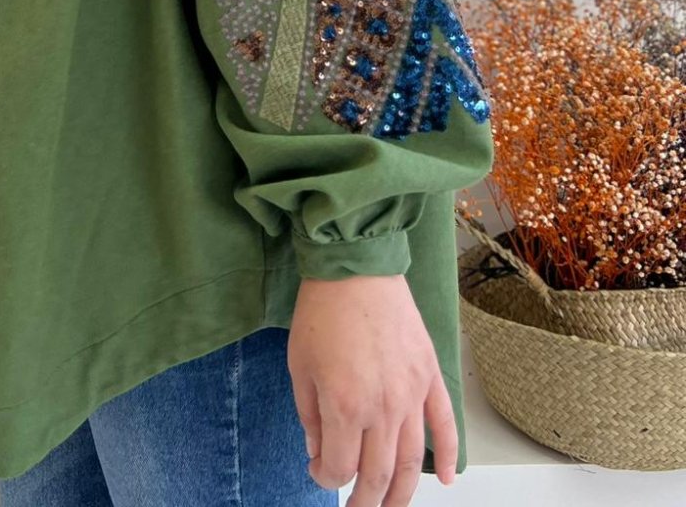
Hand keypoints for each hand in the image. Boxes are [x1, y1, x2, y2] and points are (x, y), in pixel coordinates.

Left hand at [287, 273, 456, 502]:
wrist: (355, 265)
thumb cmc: (323, 310)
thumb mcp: (299, 366)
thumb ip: (310, 418)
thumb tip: (320, 453)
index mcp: (345, 406)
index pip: (340, 468)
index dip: (326, 479)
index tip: (318, 471)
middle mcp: (383, 408)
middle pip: (379, 475)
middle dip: (365, 500)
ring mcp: (411, 394)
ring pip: (413, 461)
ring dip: (403, 494)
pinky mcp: (430, 376)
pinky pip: (445, 425)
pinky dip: (449, 456)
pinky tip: (447, 480)